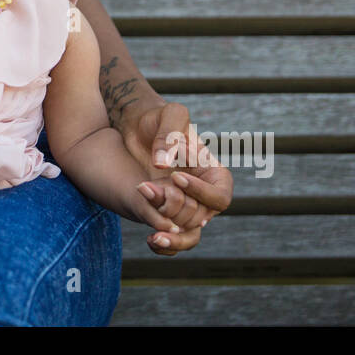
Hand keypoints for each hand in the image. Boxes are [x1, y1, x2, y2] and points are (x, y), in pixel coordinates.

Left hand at [122, 102, 233, 255]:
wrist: (135, 127)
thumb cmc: (160, 117)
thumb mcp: (170, 115)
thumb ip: (170, 136)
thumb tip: (163, 165)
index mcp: (214, 174)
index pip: (220, 196)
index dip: (202, 192)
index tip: (176, 178)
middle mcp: (202, 195)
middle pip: (202, 218)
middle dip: (179, 210)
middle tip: (151, 192)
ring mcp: (183, 205)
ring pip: (186, 231)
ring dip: (170, 231)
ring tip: (152, 227)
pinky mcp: (163, 211)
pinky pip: (170, 233)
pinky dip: (163, 240)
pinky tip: (149, 239)